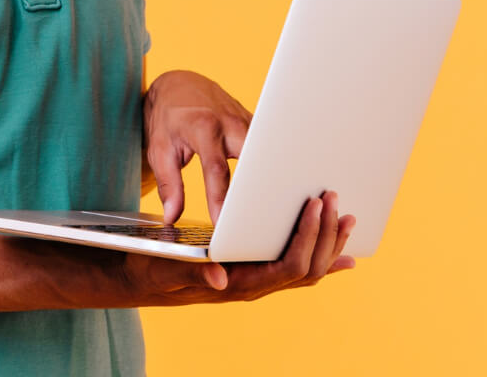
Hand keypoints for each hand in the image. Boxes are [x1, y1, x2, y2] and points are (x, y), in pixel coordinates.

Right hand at [121, 191, 356, 305]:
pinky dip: (319, 252)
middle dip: (325, 235)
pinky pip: (295, 264)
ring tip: (345, 216)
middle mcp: (253, 286)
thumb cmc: (151, 267)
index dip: (307, 239)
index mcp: (238, 284)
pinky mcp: (255, 270)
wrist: (141, 276)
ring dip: (329, 242)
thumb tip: (220, 279)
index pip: (288, 268)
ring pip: (307, 268)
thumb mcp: (164, 265)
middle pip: (306, 268)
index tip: (314, 206)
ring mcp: (257, 280)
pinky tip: (337, 248)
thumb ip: (191, 271)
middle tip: (334, 200)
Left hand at [143, 70, 252, 223]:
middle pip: (252, 161)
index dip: (220, 198)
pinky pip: (266, 151)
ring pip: (265, 157)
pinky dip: (267, 171)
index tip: (222, 223)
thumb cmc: (168, 117)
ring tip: (266, 214)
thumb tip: (171, 216)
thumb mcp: (159, 149)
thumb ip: (168, 184)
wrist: (179, 85)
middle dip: (255, 190)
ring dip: (266, 182)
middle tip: (253, 223)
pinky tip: (270, 192)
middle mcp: (231, 123)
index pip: (216, 168)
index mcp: (204, 127)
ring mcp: (248, 122)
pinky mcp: (256, 126)